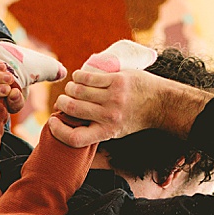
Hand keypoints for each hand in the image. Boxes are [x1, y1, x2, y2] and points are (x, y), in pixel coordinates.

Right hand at [49, 68, 209, 146]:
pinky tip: (79, 77)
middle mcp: (108, 116)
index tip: (53, 122)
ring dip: (69, 88)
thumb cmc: (133, 118)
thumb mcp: (115, 132)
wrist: (160, 103)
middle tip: (63, 101)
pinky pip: (88, 77)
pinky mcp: (116, 80)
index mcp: (106, 132)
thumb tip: (67, 126)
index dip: (58, 131)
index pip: (74, 138)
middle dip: (61, 103)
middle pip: (71, 109)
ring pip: (77, 90)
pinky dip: (78, 76)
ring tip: (72, 89)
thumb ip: (94, 130)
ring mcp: (113, 97)